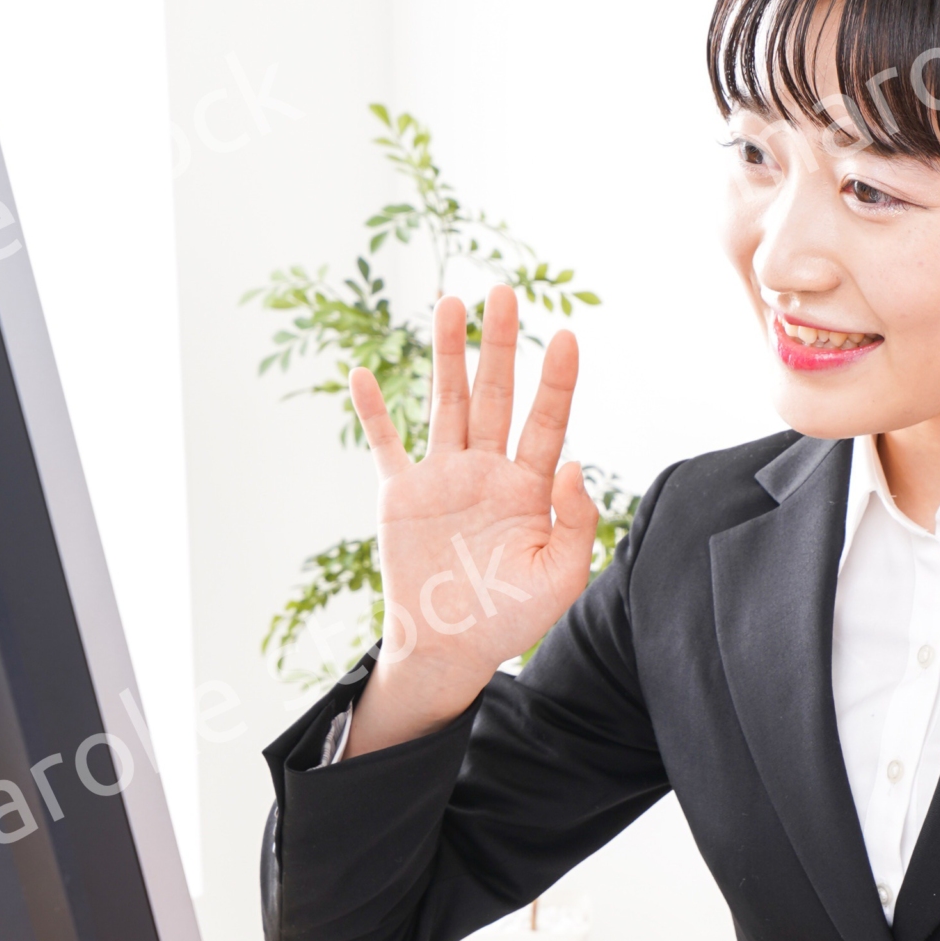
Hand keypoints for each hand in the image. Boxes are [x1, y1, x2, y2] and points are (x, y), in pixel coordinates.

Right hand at [346, 289, 599, 754]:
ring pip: (447, 402)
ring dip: (447, 355)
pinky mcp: (400, 494)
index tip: (568, 337)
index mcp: (528, 487)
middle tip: (505, 291)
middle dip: (501, 344)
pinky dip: (372, 410)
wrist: (449, 649)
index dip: (558, 380)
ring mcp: (442, 477)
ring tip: (450, 304)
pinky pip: (385, 444)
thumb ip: (576, 521)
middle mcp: (486, 470)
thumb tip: (572, 462)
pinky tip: (363, 373)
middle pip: (496, 394)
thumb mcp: (561, 576)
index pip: (547, 421)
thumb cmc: (510, 617)